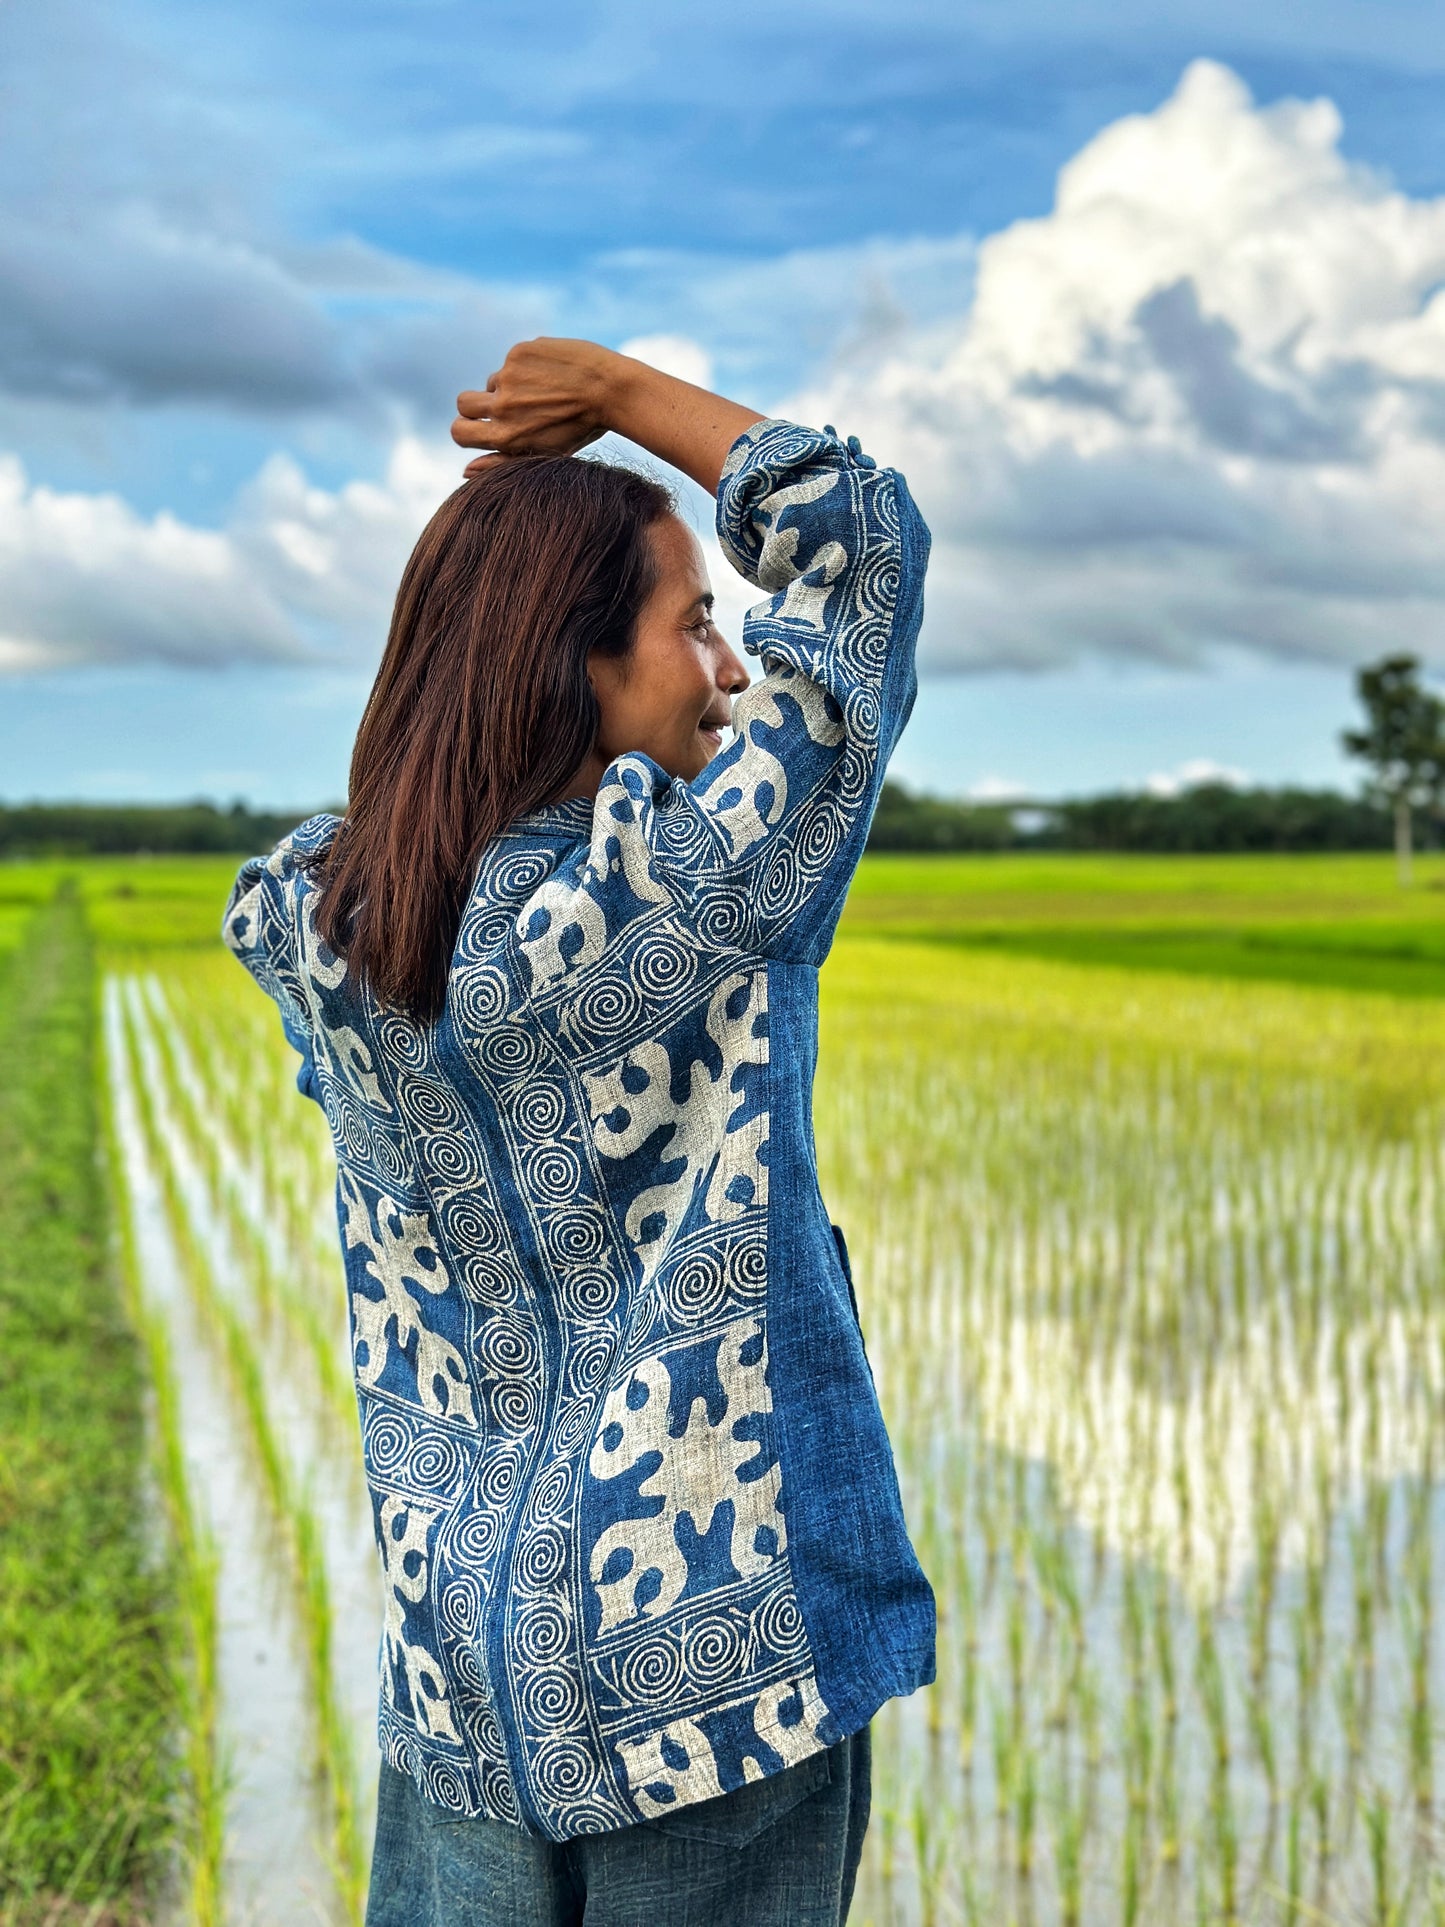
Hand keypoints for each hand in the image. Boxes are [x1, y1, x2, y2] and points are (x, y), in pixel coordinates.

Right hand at [452, 338, 620, 472]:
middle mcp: (503, 407)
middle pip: (464, 403)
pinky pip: (513, 361)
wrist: (612, 391)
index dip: (465, 428)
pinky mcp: (519, 353)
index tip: (479, 426)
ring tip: (545, 393)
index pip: (458, 431)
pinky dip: (529, 367)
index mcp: (506, 437)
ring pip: (494, 381)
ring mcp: (510, 376)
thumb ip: (501, 463)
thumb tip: (464, 472)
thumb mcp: (542, 455)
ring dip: (511, 386)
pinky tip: (555, 375)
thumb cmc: (579, 429)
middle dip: (475, 405)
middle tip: (504, 406)